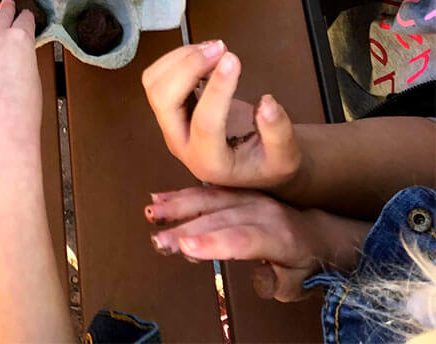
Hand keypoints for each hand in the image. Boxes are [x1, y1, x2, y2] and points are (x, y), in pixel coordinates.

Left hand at [142, 42, 302, 189]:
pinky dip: (177, 57)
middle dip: (189, 67)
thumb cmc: (266, 161)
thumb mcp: (285, 157)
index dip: (218, 89)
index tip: (233, 59)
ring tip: (215, 48)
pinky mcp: (167, 107)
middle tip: (222, 48)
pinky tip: (205, 54)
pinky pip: (158, 77)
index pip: (205, 123)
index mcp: (209, 162)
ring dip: (181, 58)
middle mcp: (180, 143)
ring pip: (154, 84)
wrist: (249, 163)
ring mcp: (169, 124)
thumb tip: (267, 103)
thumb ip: (278, 133)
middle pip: (164, 100)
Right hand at [144, 187, 368, 300]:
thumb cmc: (306, 262)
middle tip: (157, 240)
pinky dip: (183, 194)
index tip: (184, 248)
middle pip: (219, 218)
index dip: (213, 243)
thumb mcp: (298, 282)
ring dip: (178, 205)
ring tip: (152, 212)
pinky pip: (209, 190)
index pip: (241, 239)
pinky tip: (161, 198)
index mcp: (278, 236)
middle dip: (185, 228)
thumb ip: (276, 283)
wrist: (321, 232)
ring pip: (210, 199)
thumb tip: (258, 279)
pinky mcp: (238, 191)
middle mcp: (260, 211)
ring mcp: (248, 197)